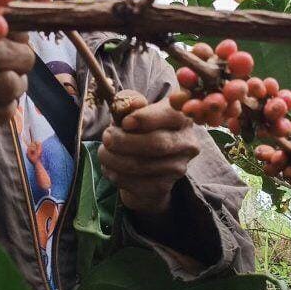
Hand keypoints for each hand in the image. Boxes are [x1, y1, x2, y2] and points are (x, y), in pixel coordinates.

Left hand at [99, 96, 199, 214]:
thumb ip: (130, 101)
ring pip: (141, 165)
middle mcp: (187, 143)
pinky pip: (134, 182)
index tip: (124, 122)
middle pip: (157, 144)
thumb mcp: (134, 111)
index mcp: (182, 118)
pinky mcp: (163, 187)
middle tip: (107, 136)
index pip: (170, 115)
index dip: (145, 118)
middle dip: (124, 140)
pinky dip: (115, 174)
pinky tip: (109, 167)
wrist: (145, 167)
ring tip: (103, 152)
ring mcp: (178, 168)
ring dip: (114, 158)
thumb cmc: (139, 131)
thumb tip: (133, 103)